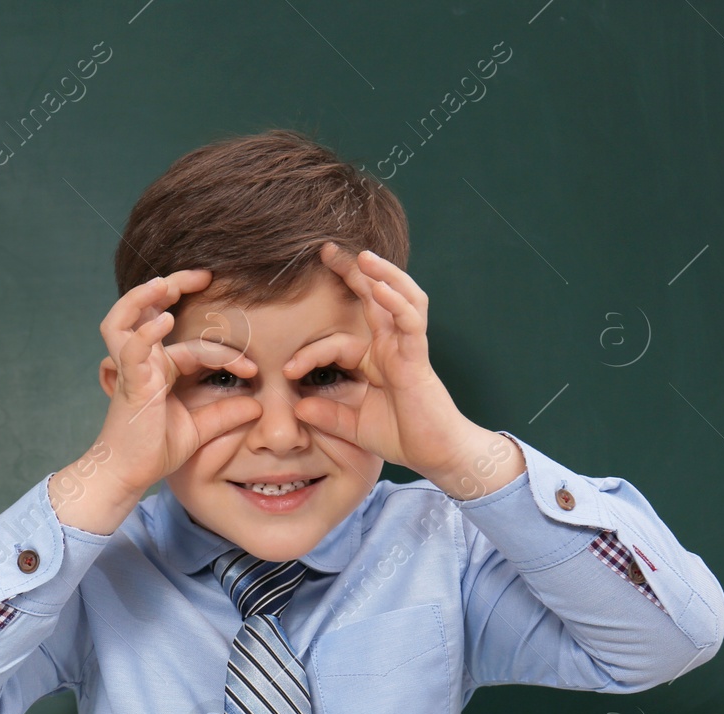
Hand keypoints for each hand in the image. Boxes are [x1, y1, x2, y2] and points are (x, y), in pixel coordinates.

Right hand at [92, 270, 264, 496]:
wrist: (128, 475)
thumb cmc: (154, 450)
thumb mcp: (199, 430)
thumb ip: (225, 415)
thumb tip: (257, 404)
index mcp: (160, 369)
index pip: (196, 346)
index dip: (227, 353)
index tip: (254, 369)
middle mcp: (143, 362)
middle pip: (148, 309)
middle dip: (172, 285)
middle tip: (202, 274)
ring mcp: (132, 370)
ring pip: (123, 319)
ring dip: (142, 297)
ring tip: (164, 283)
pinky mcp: (129, 383)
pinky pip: (132, 349)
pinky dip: (146, 331)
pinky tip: (165, 321)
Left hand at [278, 243, 485, 483]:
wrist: (436, 454)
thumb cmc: (401, 436)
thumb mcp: (352, 427)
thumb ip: (326, 415)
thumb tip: (297, 407)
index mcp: (375, 359)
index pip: (336, 341)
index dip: (310, 354)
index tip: (288, 372)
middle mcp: (391, 346)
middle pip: (374, 298)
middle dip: (353, 272)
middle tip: (328, 249)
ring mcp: (407, 348)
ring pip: (398, 299)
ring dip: (382, 275)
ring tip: (362, 255)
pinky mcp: (418, 358)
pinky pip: (410, 323)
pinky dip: (397, 302)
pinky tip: (382, 287)